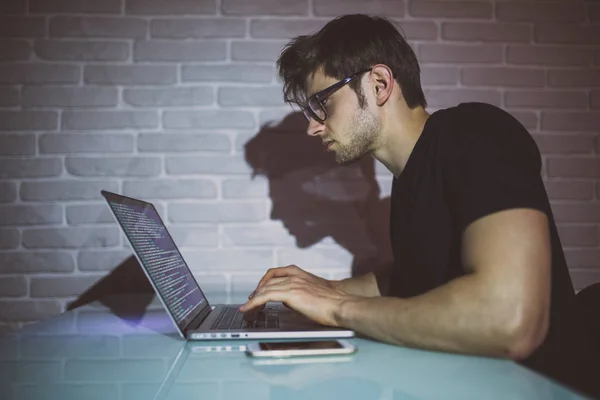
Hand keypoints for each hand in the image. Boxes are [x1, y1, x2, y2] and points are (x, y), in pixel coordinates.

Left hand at [239, 265, 353, 326]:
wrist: (341, 304)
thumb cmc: (332, 301)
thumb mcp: (312, 291)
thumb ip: (298, 292)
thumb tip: (287, 300)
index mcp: (299, 273)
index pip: (274, 273)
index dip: (263, 282)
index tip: (258, 290)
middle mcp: (294, 276)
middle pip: (267, 281)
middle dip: (257, 291)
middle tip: (250, 302)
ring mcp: (292, 284)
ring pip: (265, 288)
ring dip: (253, 298)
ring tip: (246, 308)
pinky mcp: (290, 294)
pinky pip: (265, 296)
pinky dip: (253, 302)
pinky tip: (248, 308)